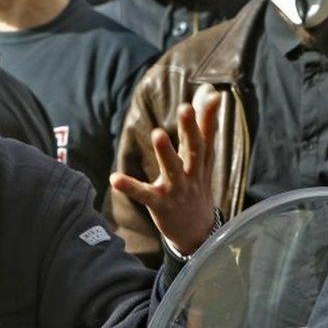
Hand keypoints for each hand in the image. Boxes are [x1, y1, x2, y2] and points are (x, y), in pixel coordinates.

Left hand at [110, 94, 219, 256]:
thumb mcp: (203, 159)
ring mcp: (176, 190)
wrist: (197, 232)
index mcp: (201, 162)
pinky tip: (114, 178)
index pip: (207, 136)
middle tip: (185, 108)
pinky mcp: (160, 204)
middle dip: (190, 128)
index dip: (208, 117)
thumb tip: (213, 94)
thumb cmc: (197, 187)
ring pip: (172, 169)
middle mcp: (192, 174)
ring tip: (158, 133)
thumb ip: (205, 127)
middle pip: (194, 149)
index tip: (212, 96)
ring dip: (166, 152)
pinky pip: (144, 194)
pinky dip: (130, 186)